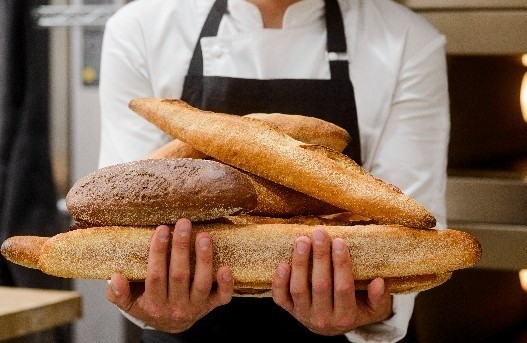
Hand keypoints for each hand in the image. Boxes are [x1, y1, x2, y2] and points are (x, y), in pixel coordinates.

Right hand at [106, 218, 233, 332]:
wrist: (171, 326)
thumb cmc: (148, 304)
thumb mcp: (129, 303)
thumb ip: (118, 293)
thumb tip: (115, 277)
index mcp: (154, 303)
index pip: (155, 276)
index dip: (158, 252)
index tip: (162, 229)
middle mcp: (176, 306)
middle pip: (179, 275)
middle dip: (181, 247)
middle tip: (184, 223)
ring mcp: (196, 307)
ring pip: (202, 283)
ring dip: (204, 259)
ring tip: (204, 236)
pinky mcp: (212, 306)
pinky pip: (222, 298)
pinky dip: (226, 284)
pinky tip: (226, 267)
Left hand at [272, 227, 392, 335]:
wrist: (334, 326)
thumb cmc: (357, 309)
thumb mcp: (374, 308)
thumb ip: (379, 297)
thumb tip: (379, 281)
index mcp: (346, 316)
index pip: (343, 288)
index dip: (341, 264)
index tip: (340, 241)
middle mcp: (323, 319)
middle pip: (320, 285)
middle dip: (320, 256)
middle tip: (319, 233)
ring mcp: (304, 315)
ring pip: (299, 289)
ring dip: (300, 262)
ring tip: (302, 240)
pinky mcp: (289, 311)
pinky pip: (281, 298)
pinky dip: (279, 281)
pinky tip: (283, 263)